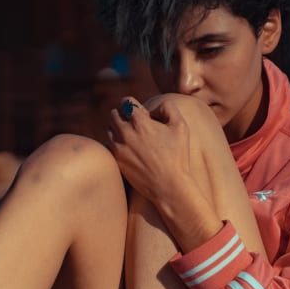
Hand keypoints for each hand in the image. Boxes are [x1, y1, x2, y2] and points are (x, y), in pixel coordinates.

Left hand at [107, 95, 221, 251]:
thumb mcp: (180, 126)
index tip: (142, 114)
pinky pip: (108, 145)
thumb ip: (168, 107)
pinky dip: (115, 144)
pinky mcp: (116, 160)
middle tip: (137, 125)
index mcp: (140, 122)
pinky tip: (127, 149)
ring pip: (109, 129)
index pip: (126, 102)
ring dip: (118, 129)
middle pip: (114, 114)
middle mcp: (125, 133)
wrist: (169, 186)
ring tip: (132, 137)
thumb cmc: (177, 156)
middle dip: (124, 116)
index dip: (134, 106)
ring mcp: (118, 148)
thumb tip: (153, 108)